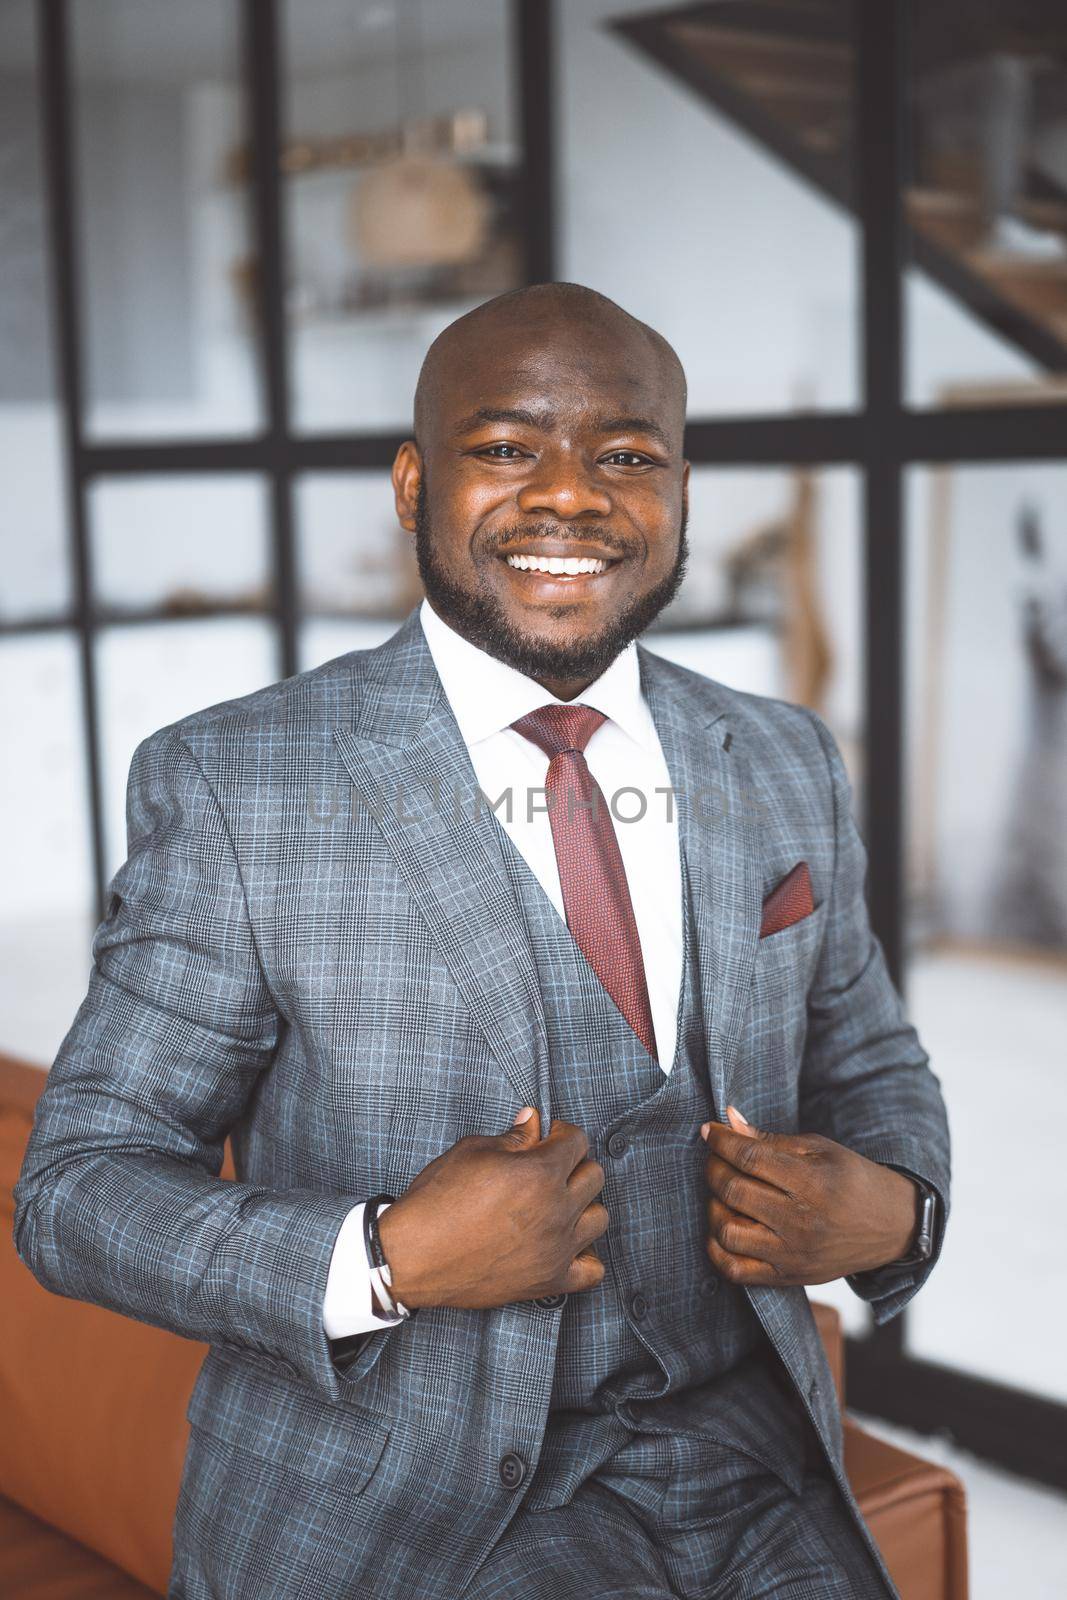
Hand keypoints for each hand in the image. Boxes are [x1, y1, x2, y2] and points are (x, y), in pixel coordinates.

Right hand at [376, 1109, 607, 1310]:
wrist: (412, 1257)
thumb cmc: (437, 1202)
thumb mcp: (471, 1152)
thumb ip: (512, 1137)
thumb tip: (533, 1122)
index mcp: (539, 1173)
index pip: (577, 1141)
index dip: (561, 1133)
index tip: (548, 1137)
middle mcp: (556, 1210)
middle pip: (594, 1176)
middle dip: (574, 1165)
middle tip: (549, 1168)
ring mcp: (556, 1249)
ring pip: (600, 1219)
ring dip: (583, 1206)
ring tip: (558, 1204)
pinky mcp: (548, 1281)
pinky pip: (593, 1271)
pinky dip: (585, 1255)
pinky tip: (565, 1243)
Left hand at [699, 1105, 918, 1286]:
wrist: (891, 1226)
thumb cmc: (853, 1180)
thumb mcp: (820, 1149)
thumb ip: (771, 1139)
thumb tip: (729, 1119)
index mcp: (812, 1183)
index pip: (750, 1158)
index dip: (722, 1141)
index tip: (709, 1131)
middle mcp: (801, 1222)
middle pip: (734, 1191)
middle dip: (714, 1168)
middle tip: (716, 1158)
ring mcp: (793, 1254)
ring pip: (728, 1232)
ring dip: (714, 1207)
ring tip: (723, 1194)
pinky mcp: (788, 1277)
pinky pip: (736, 1271)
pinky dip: (717, 1249)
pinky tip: (723, 1226)